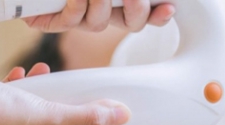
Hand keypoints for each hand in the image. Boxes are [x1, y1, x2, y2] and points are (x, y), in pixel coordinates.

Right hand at [0, 65, 130, 124]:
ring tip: (41, 78)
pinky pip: (1, 111)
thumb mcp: (52, 118)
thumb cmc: (1, 119)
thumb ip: (86, 119)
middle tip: (58, 97)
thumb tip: (121, 117)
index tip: (70, 122)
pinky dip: (12, 94)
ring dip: (32, 99)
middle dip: (48, 113)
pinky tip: (18, 75)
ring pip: (19, 122)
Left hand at [24, 0, 175, 32]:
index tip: (170, 7)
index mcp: (118, 0)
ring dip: (100, 3)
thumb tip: (161, 1)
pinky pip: (72, 20)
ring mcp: (79, 18)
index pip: (147, 12)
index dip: (160, 14)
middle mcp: (102, 11)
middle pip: (132, 23)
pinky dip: (77, 6)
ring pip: (100, 23)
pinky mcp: (54, 21)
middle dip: (136, 10)